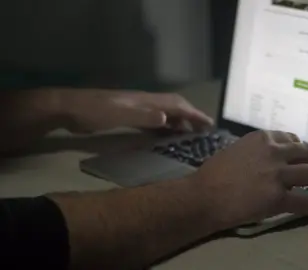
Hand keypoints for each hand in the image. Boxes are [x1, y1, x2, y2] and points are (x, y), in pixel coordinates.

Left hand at [52, 89, 213, 133]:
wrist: (69, 108)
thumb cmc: (93, 112)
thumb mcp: (118, 114)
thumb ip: (142, 116)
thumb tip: (167, 117)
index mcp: (146, 101)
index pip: (176, 105)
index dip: (194, 113)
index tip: (209, 124)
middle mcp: (145, 102)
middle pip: (174, 107)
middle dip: (191, 117)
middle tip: (204, 131)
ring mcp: (136, 108)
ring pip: (164, 114)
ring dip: (179, 123)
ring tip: (190, 135)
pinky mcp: (128, 116)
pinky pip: (153, 121)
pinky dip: (164, 128)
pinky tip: (165, 136)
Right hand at [191, 130, 307, 229]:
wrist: (205, 195)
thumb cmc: (213, 173)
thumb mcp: (235, 150)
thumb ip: (254, 152)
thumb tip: (264, 159)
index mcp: (263, 139)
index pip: (291, 139)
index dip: (303, 147)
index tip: (307, 153)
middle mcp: (274, 153)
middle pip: (307, 153)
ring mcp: (278, 175)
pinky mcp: (279, 197)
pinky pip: (305, 202)